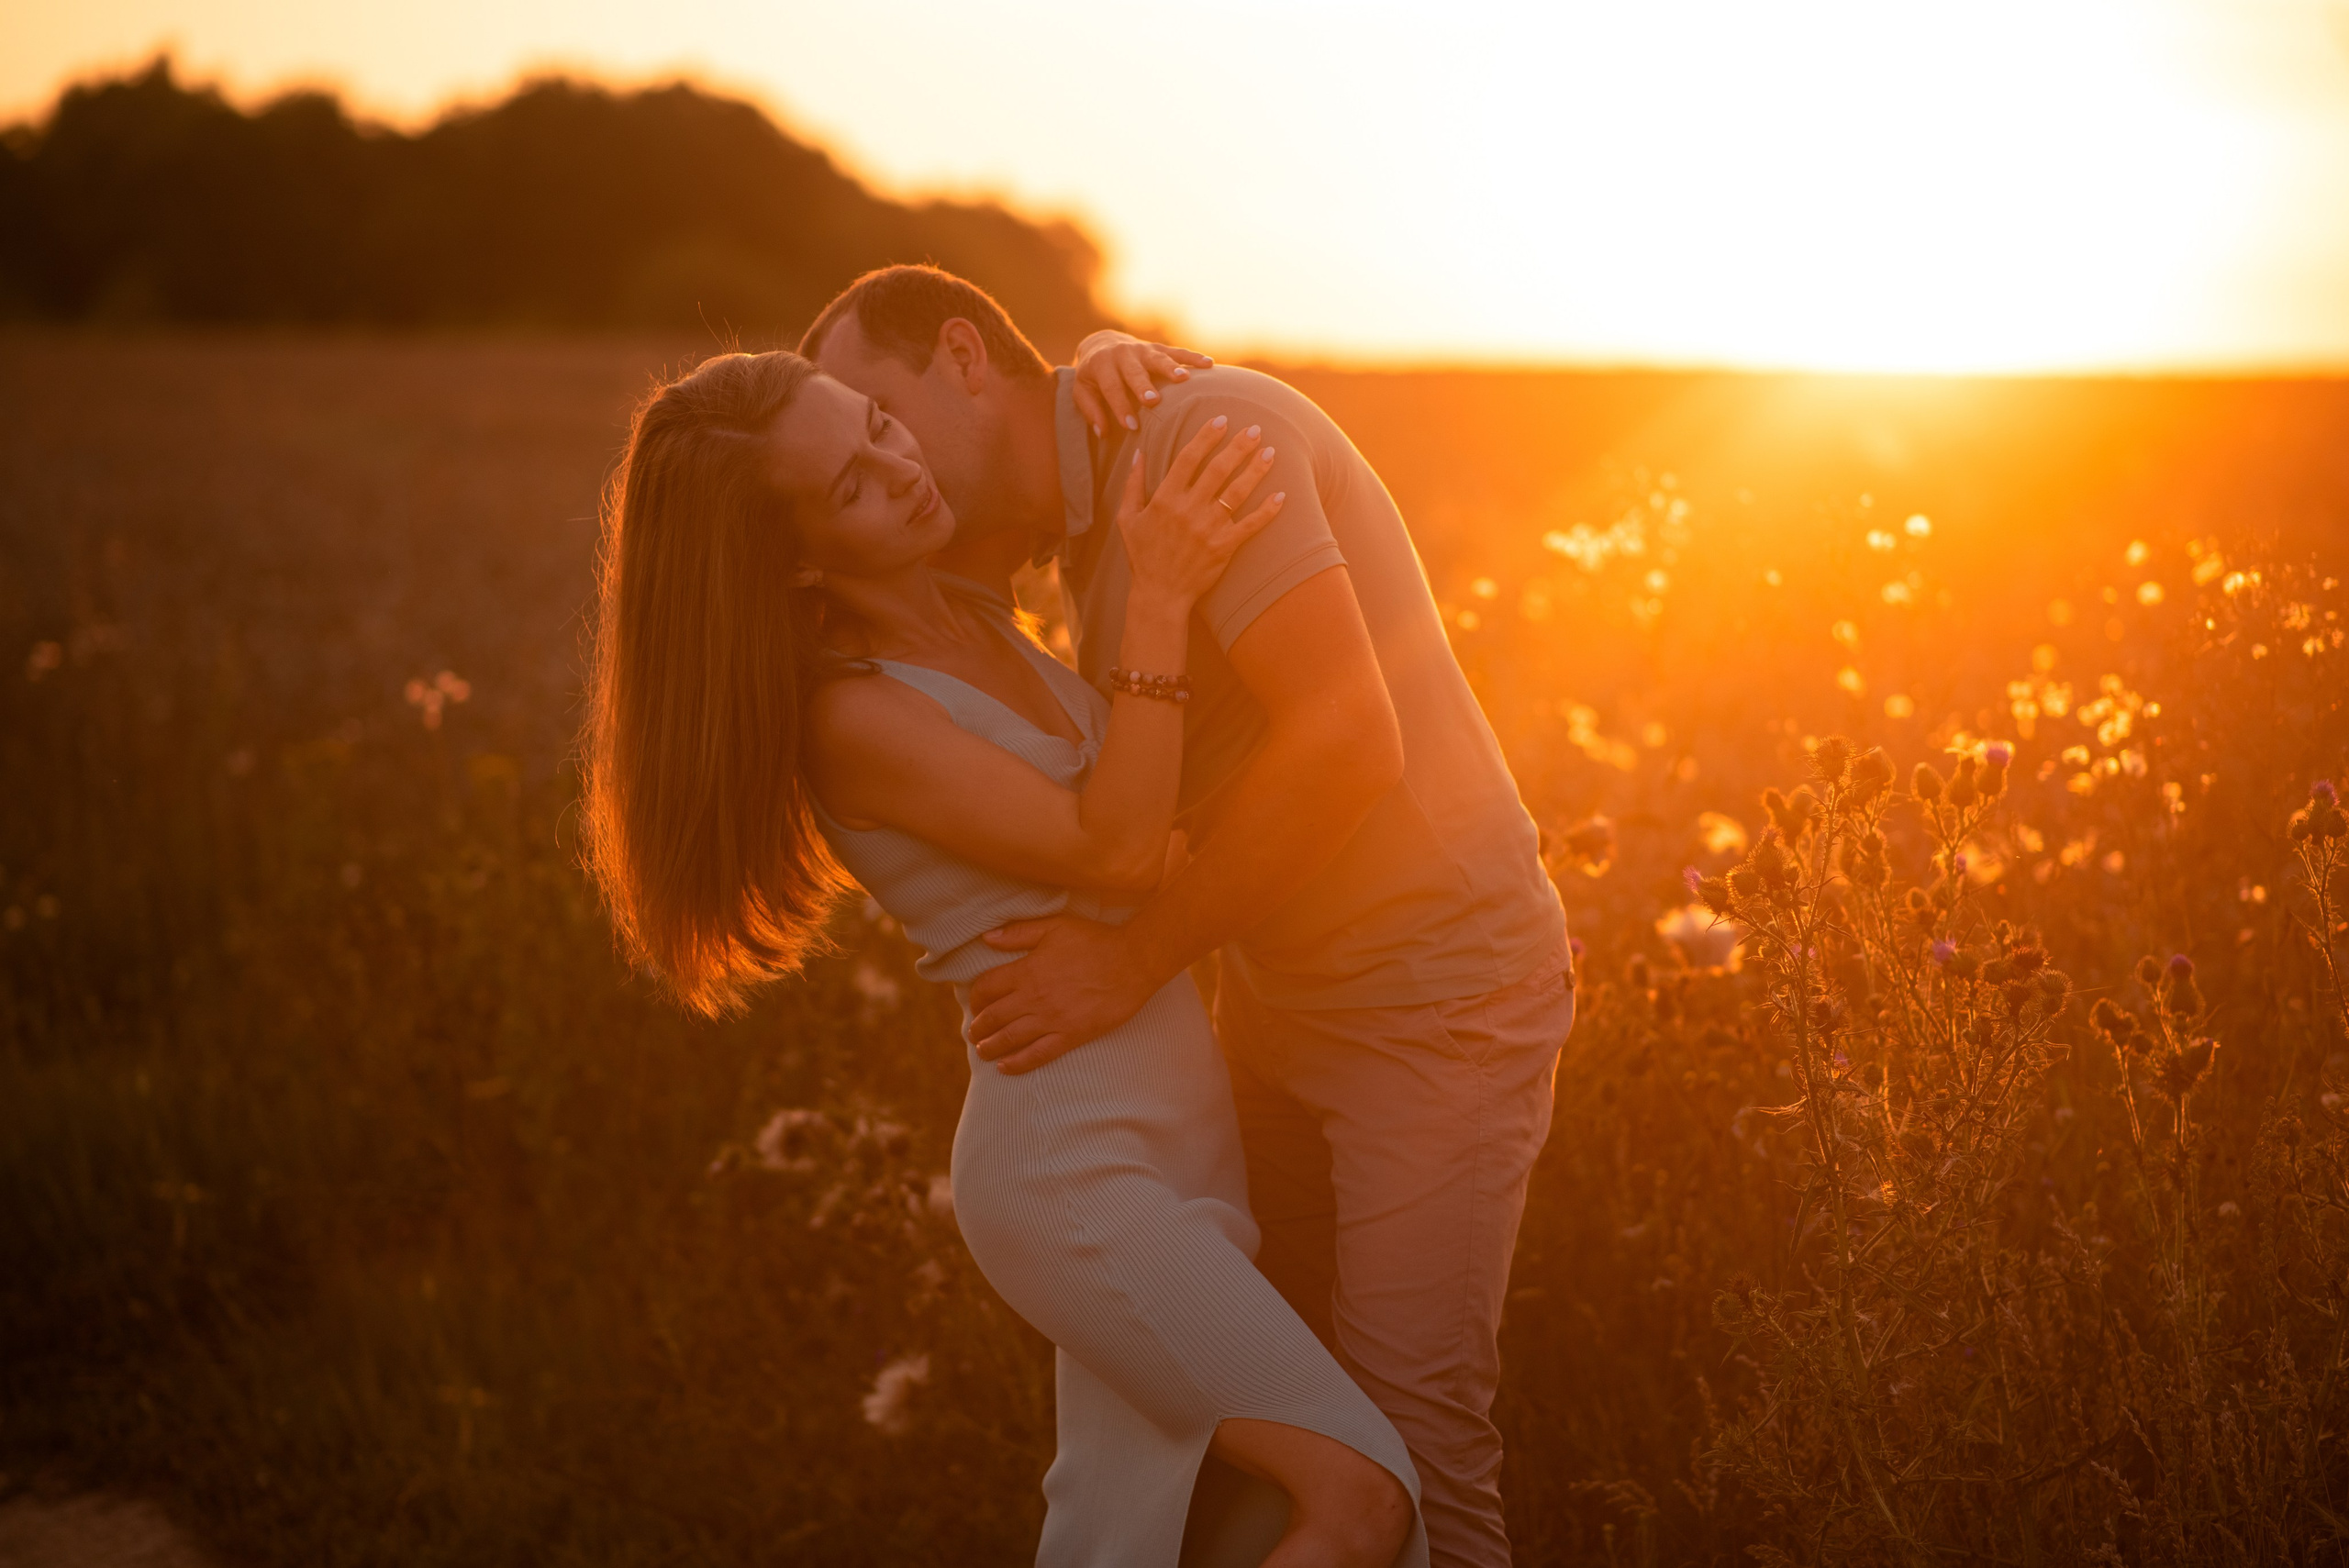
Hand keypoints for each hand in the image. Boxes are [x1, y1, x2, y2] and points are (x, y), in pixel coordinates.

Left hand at [966, 916, 1162, 1073]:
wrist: (1133, 961)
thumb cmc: (1095, 941)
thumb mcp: (1055, 927)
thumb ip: (1019, 933)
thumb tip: (987, 937)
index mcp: (1026, 970)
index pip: (987, 987)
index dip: (976, 997)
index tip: (976, 1003)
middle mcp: (1033, 997)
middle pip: (993, 1017)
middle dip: (978, 1026)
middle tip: (973, 1032)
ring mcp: (1052, 1019)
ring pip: (1010, 1039)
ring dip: (990, 1047)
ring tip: (982, 1051)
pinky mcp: (1071, 1035)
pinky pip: (1038, 1054)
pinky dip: (1018, 1063)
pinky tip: (1006, 1067)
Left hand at [1072, 332, 1212, 436]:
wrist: (1103, 344)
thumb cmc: (1094, 377)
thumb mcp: (1082, 391)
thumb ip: (1091, 411)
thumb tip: (1103, 433)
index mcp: (1101, 365)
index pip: (1111, 388)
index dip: (1120, 407)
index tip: (1132, 427)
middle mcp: (1123, 354)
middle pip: (1134, 371)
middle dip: (1144, 386)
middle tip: (1154, 400)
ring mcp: (1143, 349)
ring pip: (1158, 359)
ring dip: (1171, 368)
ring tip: (1184, 379)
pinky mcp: (1159, 347)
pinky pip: (1178, 351)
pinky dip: (1193, 357)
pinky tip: (1209, 364)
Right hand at [1114, 418, 1283, 606]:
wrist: (1159, 593)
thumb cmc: (1143, 554)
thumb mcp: (1127, 517)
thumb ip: (1133, 483)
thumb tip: (1139, 451)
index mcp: (1165, 498)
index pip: (1189, 458)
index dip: (1206, 436)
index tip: (1222, 419)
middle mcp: (1188, 510)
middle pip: (1218, 469)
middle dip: (1238, 446)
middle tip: (1256, 428)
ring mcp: (1208, 528)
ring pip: (1237, 492)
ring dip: (1256, 470)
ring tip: (1271, 451)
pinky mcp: (1224, 547)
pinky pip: (1250, 525)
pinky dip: (1267, 510)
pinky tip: (1282, 495)